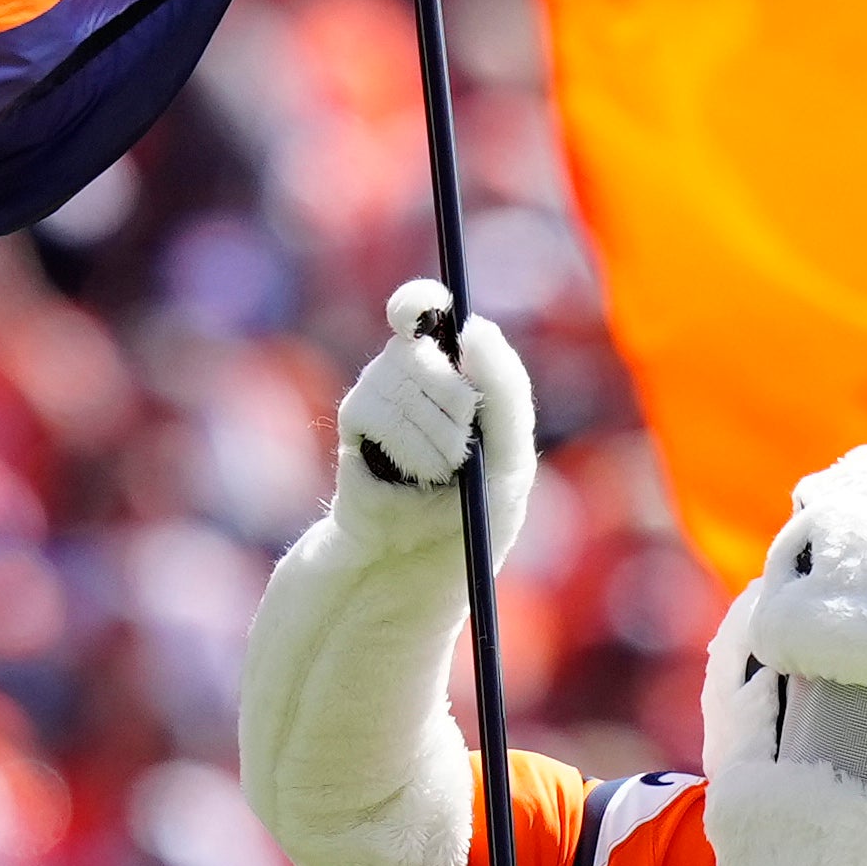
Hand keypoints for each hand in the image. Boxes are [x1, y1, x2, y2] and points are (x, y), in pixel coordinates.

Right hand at [329, 281, 536, 559]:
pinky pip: (379, 413)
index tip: (427, 313)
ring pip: (404, 382)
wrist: (423, 564)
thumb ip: (507, 390)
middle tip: (463, 447)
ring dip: (436, 438)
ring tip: (439, 475)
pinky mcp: (354, 422)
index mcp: (453, 368)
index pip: (425, 307)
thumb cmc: (474, 510)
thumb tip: (475, 327)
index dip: (420, 301)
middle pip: (423, 350)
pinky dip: (408, 451)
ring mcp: (377, 393)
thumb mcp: (512, 454)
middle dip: (456, 401)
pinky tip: (408, 479)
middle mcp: (409, 372)